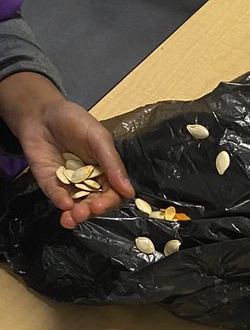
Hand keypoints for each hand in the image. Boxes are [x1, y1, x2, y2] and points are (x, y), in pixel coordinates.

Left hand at [0, 71, 133, 228]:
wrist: (39, 112)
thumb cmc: (72, 120)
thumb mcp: (98, 138)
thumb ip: (113, 164)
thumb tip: (129, 192)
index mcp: (107, 172)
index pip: (113, 194)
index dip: (109, 202)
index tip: (101, 204)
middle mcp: (90, 182)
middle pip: (96, 204)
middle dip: (91, 211)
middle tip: (84, 212)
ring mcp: (70, 185)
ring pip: (77, 206)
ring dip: (76, 215)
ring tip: (73, 217)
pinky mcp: (51, 184)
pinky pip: (58, 197)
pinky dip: (61, 202)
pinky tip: (63, 204)